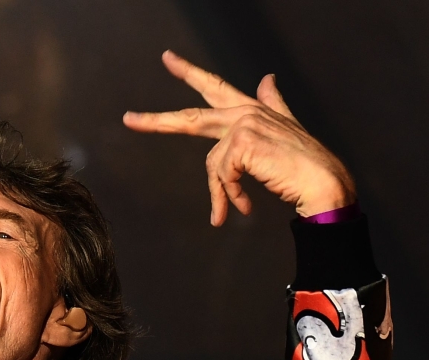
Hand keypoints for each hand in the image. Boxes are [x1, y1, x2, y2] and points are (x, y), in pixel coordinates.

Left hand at [123, 50, 355, 225]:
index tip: (167, 59)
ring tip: (236, 208)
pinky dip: (230, 196)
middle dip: (157, 121)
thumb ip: (273, 102)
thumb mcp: (286, 129)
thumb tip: (266, 78)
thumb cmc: (304, 164)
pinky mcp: (243, 143)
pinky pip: (221, 175)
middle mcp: (245, 112)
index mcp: (252, 108)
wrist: (323, 184)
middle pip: (192, 117)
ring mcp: (244, 125)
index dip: (190, 72)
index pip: (215, 86)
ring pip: (212, 164)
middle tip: (128, 119)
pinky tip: (245, 206)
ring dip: (222, 193)